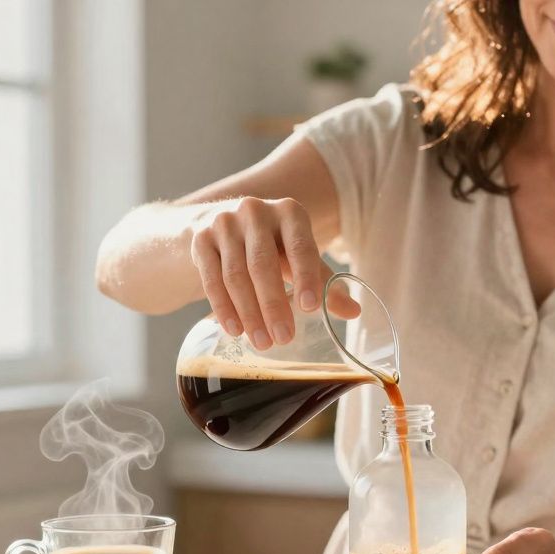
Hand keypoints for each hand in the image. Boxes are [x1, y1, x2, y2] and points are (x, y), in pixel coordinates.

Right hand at [189, 196, 358, 349]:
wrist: (222, 227)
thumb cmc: (272, 246)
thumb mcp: (299, 258)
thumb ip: (324, 282)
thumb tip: (354, 312)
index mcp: (289, 212)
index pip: (300, 246)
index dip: (306, 278)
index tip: (311, 309)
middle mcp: (255, 211)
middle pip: (263, 264)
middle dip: (273, 305)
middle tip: (284, 339)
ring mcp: (223, 223)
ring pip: (235, 274)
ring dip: (249, 313)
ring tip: (262, 343)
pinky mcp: (200, 239)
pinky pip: (211, 278)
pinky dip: (223, 307)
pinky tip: (235, 330)